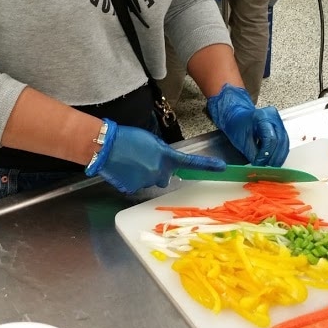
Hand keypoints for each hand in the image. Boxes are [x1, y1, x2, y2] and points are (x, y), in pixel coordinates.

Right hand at [85, 119, 225, 193]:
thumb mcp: (150, 141)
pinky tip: (123, 169)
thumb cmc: (127, 138)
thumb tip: (162, 162)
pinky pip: (136, 185)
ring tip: (130, 161)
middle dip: (158, 171)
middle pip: (164, 176)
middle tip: (144, 159)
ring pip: (149, 181)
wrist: (105, 146)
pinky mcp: (132, 189)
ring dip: (144, 174)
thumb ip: (161, 153)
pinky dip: (132, 179)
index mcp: (165, 157)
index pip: (190, 162)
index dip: (206, 165)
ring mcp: (145, 182)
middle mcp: (158, 172)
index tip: (222, 167)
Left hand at [206, 84, 288, 166]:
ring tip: (271, 168)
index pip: (270, 138)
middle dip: (275, 158)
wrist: (237, 116)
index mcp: (262, 116)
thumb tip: (261, 167)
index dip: (266, 154)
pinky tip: (274, 161)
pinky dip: (279, 153)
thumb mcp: (241, 141)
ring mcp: (279, 121)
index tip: (260, 164)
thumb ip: (253, 154)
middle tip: (268, 169)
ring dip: (279, 157)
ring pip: (285, 143)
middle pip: (280, 141)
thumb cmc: (237, 126)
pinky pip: (284, 142)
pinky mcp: (281, 127)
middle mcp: (273, 117)